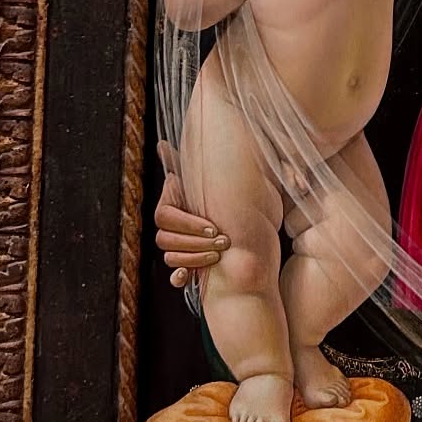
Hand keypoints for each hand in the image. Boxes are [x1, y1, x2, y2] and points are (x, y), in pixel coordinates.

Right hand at [154, 142, 227, 287]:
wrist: (257, 228)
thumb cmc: (241, 200)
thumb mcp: (225, 179)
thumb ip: (200, 162)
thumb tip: (166, 145)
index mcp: (175, 202)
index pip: (165, 214)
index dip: (188, 223)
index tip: (213, 226)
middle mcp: (172, 224)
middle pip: (164, 237)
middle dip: (195, 241)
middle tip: (223, 241)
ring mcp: (178, 245)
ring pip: (169, 255)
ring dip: (193, 257)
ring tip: (218, 254)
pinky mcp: (188, 264)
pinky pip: (174, 274)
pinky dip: (179, 276)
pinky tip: (188, 276)